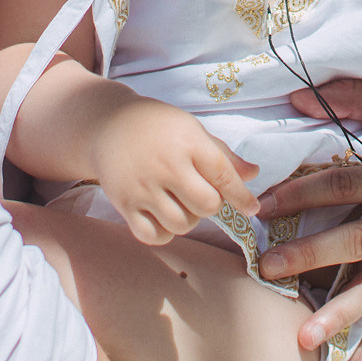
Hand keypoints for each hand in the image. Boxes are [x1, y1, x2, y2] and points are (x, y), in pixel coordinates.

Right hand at [89, 96, 258, 246]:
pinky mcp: (124, 203)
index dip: (242, 197)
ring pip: (182, 225)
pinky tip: (163, 217)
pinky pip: (153, 236)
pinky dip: (164, 233)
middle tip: (201, 193)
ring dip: (188, 220)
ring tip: (181, 204)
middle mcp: (166, 165)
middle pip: (207, 206)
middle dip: (211, 205)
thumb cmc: (157, 127)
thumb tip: (253, 174)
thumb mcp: (192, 129)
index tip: (251, 208)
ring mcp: (143, 186)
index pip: (224, 176)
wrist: (108, 124)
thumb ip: (222, 155)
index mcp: (188, 142)